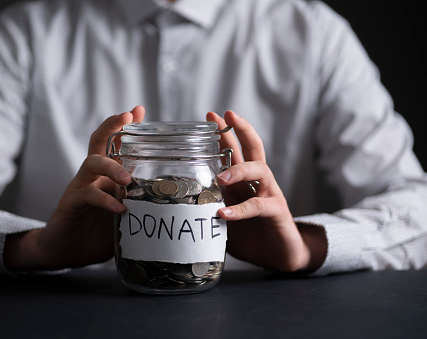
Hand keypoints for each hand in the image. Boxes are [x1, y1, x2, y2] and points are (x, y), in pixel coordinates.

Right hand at [3, 106, 145, 270]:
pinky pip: (87, 195)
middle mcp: (94, 176)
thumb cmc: (98, 232)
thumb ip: (140, 206)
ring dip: (110, 166)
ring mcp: (81, 187)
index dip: (124, 127)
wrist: (65, 250)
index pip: (115, 144)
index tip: (139, 110)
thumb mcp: (124, 215)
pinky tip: (120, 208)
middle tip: (128, 117)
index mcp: (107, 175)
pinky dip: (105, 200)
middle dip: (113, 126)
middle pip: (99, 141)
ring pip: (91, 163)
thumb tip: (171, 205)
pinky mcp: (71, 203)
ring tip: (127, 178)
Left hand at [206, 111, 326, 271]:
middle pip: (252, 149)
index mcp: (244, 181)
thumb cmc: (251, 235)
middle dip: (237, 131)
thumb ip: (208, 208)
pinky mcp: (277, 212)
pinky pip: (259, 206)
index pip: (236, 150)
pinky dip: (241, 210)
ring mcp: (270, 194)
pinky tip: (224, 213)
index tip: (210, 116)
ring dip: (239, 170)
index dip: (225, 133)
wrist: (280, 254)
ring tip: (220, 176)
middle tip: (223, 117)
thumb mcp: (224, 218)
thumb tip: (178, 206)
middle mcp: (258, 183)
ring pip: (260, 170)